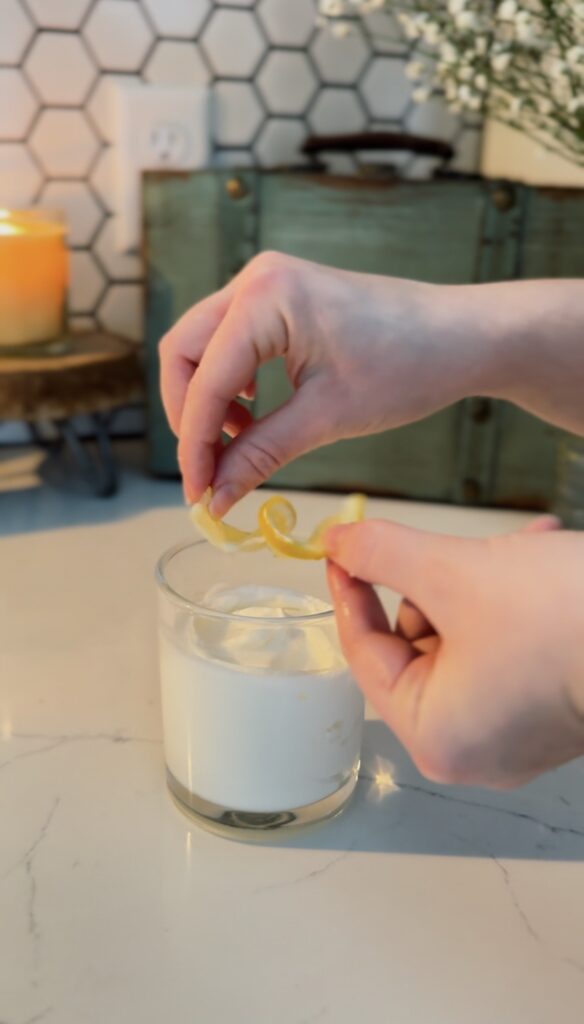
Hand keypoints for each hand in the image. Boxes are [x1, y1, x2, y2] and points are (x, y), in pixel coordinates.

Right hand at [159, 252, 492, 515]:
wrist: (462, 337)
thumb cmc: (408, 366)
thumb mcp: (328, 418)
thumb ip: (260, 454)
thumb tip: (214, 496)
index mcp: (266, 297)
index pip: (205, 380)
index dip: (194, 444)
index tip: (197, 493)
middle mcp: (257, 278)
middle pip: (182, 352)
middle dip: (188, 416)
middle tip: (208, 470)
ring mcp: (266, 284)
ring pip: (200, 346)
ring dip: (207, 400)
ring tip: (238, 445)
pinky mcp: (279, 299)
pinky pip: (230, 342)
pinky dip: (230, 383)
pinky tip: (254, 415)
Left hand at [325, 516, 583, 788]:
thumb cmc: (566, 618)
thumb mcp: (454, 571)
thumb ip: (383, 554)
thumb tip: (341, 541)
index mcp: (437, 734)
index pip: (366, 653)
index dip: (352, 591)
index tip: (344, 550)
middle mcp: (475, 749)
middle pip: (419, 644)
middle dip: (437, 580)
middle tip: (455, 546)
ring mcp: (518, 732)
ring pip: (466, 636)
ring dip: (482, 580)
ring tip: (518, 546)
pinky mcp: (553, 708)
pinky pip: (508, 648)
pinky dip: (514, 600)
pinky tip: (540, 552)